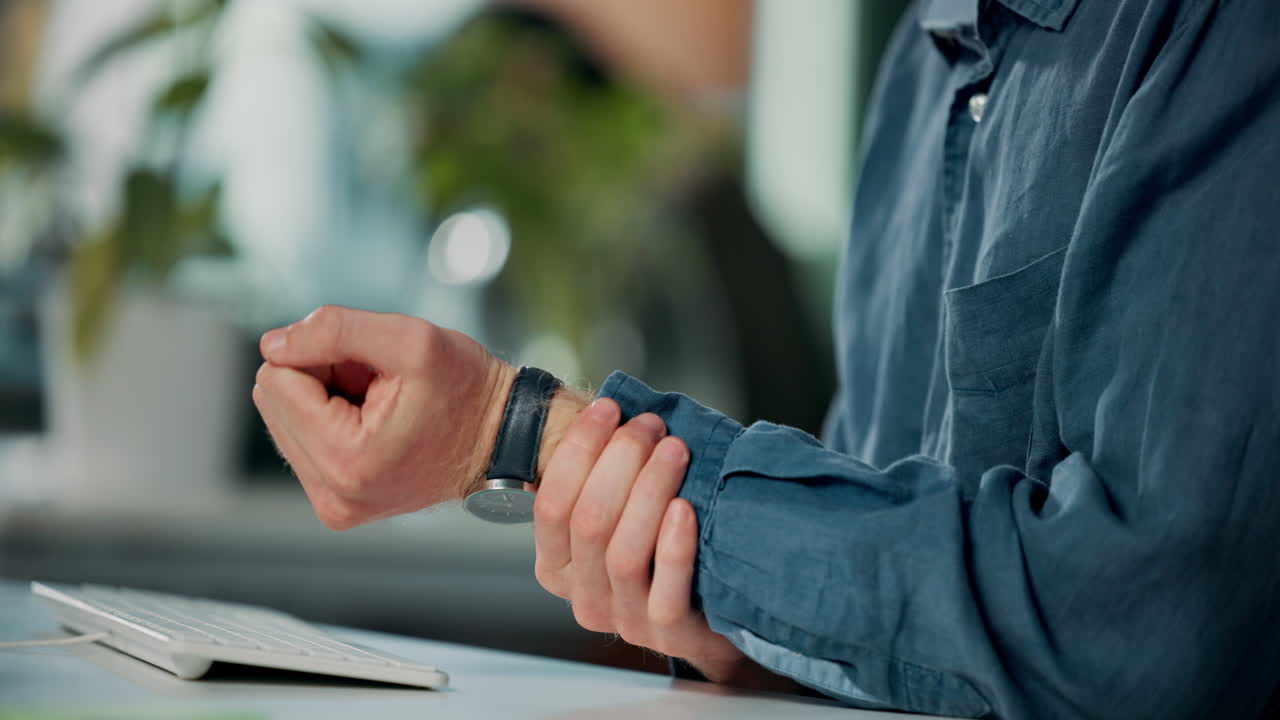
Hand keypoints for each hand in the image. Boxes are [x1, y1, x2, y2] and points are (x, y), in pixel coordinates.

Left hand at [252, 305, 514, 528]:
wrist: (503, 438)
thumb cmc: (467, 389)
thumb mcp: (410, 339)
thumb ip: (333, 330)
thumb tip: (272, 344)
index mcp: (347, 461)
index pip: (275, 379)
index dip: (322, 356)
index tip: (372, 368)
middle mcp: (333, 496)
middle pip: (273, 401)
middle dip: (322, 379)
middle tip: (379, 387)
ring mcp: (334, 506)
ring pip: (284, 420)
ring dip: (327, 400)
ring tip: (382, 406)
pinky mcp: (336, 505)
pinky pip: (302, 442)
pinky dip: (333, 422)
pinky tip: (377, 424)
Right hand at [532, 399, 750, 681]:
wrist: (711, 610)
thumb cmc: (660, 547)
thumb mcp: (619, 512)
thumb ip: (603, 474)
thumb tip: (609, 409)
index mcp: (557, 564)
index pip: (551, 504)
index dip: (578, 450)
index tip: (609, 408)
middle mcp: (583, 596)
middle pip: (588, 522)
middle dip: (621, 461)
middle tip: (651, 426)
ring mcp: (624, 618)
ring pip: (623, 552)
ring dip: (649, 490)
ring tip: (675, 450)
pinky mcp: (667, 634)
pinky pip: (665, 592)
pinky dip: (673, 546)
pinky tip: (685, 507)